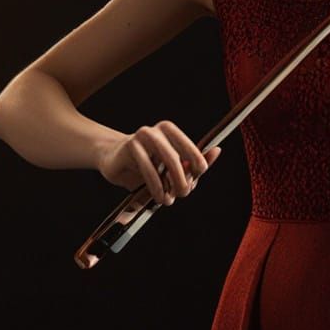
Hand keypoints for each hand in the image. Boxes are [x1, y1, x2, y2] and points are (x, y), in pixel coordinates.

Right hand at [96, 121, 221, 204]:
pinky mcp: (129, 147)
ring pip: (164, 165)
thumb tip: (217, 151)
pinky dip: (156, 187)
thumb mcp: (170, 164)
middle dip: (182, 182)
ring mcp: (142, 137)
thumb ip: (192, 161)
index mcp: (170, 130)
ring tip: (168, 199)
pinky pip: (148, 170)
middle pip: (178, 159)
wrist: (113, 159)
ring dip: (168, 187)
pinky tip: (157, 195)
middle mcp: (157, 131)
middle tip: (182, 194)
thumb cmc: (145, 162)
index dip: (197, 168)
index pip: (191, 150)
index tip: (194, 181)